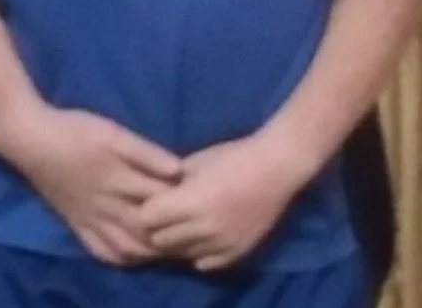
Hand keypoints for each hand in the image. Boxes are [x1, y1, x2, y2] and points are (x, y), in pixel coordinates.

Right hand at [0, 104, 182, 267]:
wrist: (30, 139)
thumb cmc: (73, 129)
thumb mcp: (112, 132)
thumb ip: (145, 153)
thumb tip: (179, 170)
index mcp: (119, 183)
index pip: (160, 204)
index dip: (183, 207)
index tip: (202, 204)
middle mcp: (108, 208)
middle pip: (147, 233)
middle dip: (172, 235)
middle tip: (193, 231)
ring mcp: (91, 221)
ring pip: (128, 248)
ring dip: (150, 252)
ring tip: (170, 247)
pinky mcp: (77, 224)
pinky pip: (102, 251)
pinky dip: (122, 258)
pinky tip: (133, 254)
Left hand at [140, 134, 303, 270]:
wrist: (275, 169)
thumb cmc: (233, 157)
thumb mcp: (195, 162)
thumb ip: (172, 182)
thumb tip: (153, 194)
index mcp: (191, 201)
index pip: (147, 219)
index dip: (146, 210)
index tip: (151, 202)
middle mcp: (204, 228)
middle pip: (161, 241)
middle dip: (157, 228)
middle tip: (164, 216)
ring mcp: (222, 244)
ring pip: (182, 255)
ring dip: (178, 242)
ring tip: (184, 226)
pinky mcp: (237, 253)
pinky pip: (205, 264)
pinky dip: (198, 253)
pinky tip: (202, 237)